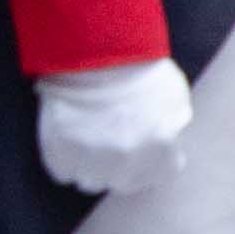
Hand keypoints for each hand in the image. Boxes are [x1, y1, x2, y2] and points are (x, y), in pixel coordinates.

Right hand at [35, 57, 192, 193]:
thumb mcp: (175, 95)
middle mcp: (128, 162)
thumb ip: (174, 125)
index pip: (160, 175)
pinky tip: (66, 138)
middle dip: (118, 167)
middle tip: (109, 143)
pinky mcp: (59, 154)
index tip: (141, 149)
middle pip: (121, 183)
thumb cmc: (139, 68)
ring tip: (85, 140)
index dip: (150, 161)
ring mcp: (90, 161)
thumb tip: (170, 137)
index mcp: (162, 149)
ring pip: (89, 181)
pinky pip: (61, 172)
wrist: (93, 50)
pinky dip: (62, 159)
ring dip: (89, 166)